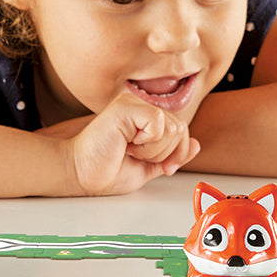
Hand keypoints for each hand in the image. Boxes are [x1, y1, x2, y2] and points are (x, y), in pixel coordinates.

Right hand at [65, 92, 199, 195]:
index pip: (182, 130)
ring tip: (129, 150)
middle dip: (165, 154)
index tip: (163, 168)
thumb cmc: (106, 170)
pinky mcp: (125, 106)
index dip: (178, 153)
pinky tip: (126, 143)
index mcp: (146, 118)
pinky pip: (158, 123)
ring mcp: (132, 103)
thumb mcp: (149, 166)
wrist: (81, 174)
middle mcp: (140, 106)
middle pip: (181, 129)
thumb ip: (172, 155)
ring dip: (153, 150)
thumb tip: (196, 144)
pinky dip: (147, 143)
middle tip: (138, 156)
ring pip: (172, 128)